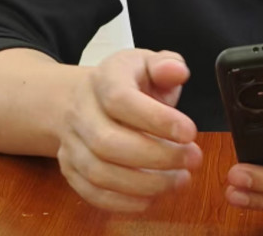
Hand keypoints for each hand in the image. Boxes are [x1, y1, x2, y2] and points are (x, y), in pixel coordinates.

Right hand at [56, 49, 202, 211]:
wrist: (86, 96)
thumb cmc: (127, 81)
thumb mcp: (148, 62)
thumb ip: (167, 65)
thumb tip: (177, 71)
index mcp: (104, 78)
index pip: (121, 99)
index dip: (156, 119)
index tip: (190, 132)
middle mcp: (81, 110)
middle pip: (107, 141)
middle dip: (156, 156)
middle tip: (192, 159)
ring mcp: (72, 141)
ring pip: (98, 172)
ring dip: (144, 183)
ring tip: (180, 179)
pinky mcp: (70, 167)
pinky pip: (91, 192)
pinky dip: (123, 200)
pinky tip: (152, 196)